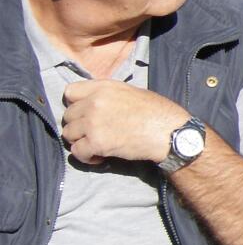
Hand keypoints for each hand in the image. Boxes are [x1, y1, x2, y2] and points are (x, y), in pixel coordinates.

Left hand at [60, 81, 188, 166]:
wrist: (171, 133)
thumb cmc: (159, 113)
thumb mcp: (133, 93)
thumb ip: (109, 95)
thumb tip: (94, 103)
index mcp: (104, 87)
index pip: (70, 92)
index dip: (75, 104)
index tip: (85, 113)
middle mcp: (94, 102)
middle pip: (68, 116)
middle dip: (79, 126)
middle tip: (94, 133)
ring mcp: (93, 123)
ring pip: (68, 134)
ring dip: (81, 142)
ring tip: (98, 145)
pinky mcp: (96, 143)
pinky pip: (77, 152)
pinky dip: (87, 157)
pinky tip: (101, 156)